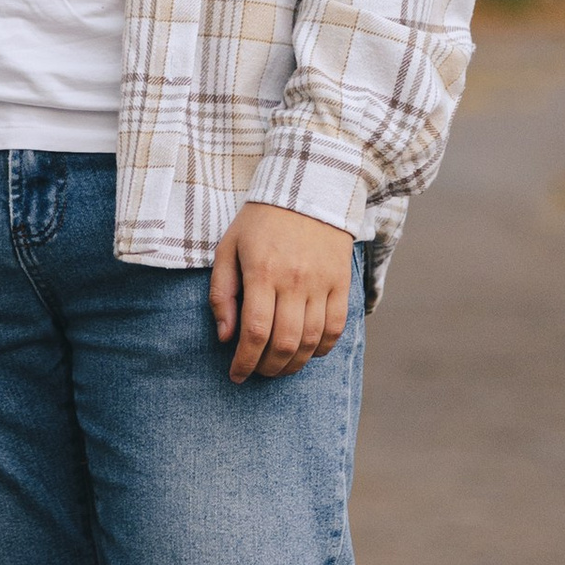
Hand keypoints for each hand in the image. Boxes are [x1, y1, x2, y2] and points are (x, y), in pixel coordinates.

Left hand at [209, 204, 355, 384]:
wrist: (308, 188)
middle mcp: (294, 281)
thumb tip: (225, 337)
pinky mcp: (341, 283)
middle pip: (285, 343)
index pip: (254, 332)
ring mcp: (322, 283)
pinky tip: (308, 352)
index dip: (245, 361)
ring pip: (311, 341)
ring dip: (294, 364)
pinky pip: (336, 327)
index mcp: (262, 272)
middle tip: (257, 372)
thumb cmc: (260, 221)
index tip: (236, 375)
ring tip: (279, 367)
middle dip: (268, 368)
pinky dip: (322, 348)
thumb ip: (222, 293)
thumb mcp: (228, 248)